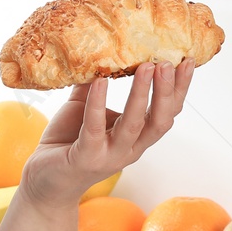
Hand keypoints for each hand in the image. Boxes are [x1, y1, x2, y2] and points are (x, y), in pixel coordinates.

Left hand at [19, 58, 194, 206]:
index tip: (187, 61)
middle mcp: (129, 149)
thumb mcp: (85, 108)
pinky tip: (100, 81)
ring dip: (142, 95)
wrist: (44, 181)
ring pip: (134, 125)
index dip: (179, 89)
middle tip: (169, 62)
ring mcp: (109, 156)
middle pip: (159, 120)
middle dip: (167, 91)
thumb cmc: (67, 141)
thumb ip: (93, 84)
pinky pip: (94, 128)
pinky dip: (98, 104)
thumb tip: (99, 49)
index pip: (167, 113)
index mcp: (136, 138)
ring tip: (146, 67)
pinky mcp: (85, 158)